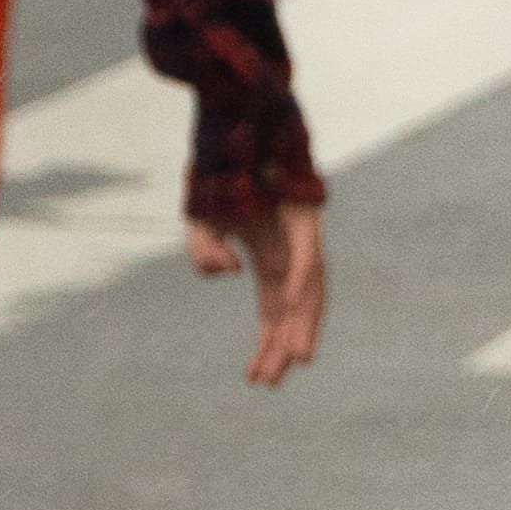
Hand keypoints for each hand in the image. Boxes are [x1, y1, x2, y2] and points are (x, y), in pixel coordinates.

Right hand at [185, 186, 327, 380]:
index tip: (254, 379)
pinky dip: (300, 282)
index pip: (273, 312)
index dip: (265, 345)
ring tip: (296, 358)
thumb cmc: (222, 175)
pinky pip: (306, 256)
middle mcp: (290, 253)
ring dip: (302, 324)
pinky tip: (291, 306)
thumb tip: (229, 272)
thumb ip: (205, 254)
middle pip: (293, 311)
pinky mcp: (306, 218)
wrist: (236, 127)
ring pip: (309, 290)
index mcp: (270, 258)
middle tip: (270, 382)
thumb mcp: (201, 224)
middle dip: (284, 347)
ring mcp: (302, 237)